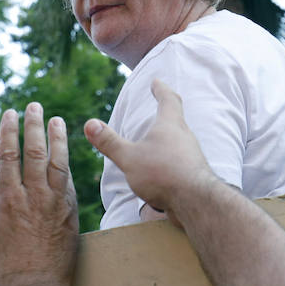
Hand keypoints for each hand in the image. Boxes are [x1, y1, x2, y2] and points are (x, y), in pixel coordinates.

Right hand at [0, 103, 78, 285]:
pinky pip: (69, 183)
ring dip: (57, 138)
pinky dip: (66, 166)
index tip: (9, 115)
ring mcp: (54, 205)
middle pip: (34, 152)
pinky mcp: (70, 215)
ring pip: (57, 162)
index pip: (7, 155)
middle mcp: (32, 197)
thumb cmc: (5, 268)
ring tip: (56, 121)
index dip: (8, 131)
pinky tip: (66, 155)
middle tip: (34, 107)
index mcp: (7, 199)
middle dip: (33, 126)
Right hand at [84, 80, 220, 225]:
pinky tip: (162, 171)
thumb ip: (109, 142)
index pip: (168, 99)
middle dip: (167, 113)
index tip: (156, 81)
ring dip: (169, 139)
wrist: (195, 203)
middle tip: (161, 106)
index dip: (161, 89)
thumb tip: (89, 124)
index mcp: (170, 125)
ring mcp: (192, 156)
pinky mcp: (194, 175)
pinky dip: (170, 160)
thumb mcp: (129, 157)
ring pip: (180, 141)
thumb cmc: (162, 174)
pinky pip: (180, 162)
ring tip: (158, 140)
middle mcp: (185, 137)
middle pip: (177, 119)